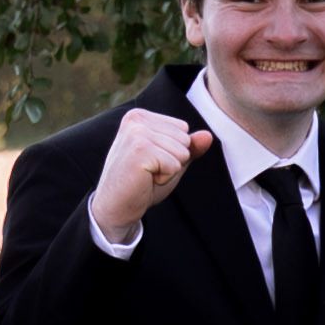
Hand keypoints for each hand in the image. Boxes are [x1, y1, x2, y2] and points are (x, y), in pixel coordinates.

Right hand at [92, 100, 209, 244]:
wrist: (116, 207)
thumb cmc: (142, 183)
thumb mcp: (170, 161)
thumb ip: (189, 147)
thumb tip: (208, 135)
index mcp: (140, 117)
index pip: (183, 129)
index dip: (174, 151)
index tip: (151, 162)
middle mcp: (136, 120)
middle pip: (184, 139)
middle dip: (173, 160)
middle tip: (148, 171)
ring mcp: (137, 133)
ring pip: (182, 152)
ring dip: (169, 170)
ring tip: (146, 175)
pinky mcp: (140, 150)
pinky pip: (175, 164)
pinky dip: (165, 178)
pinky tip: (145, 180)